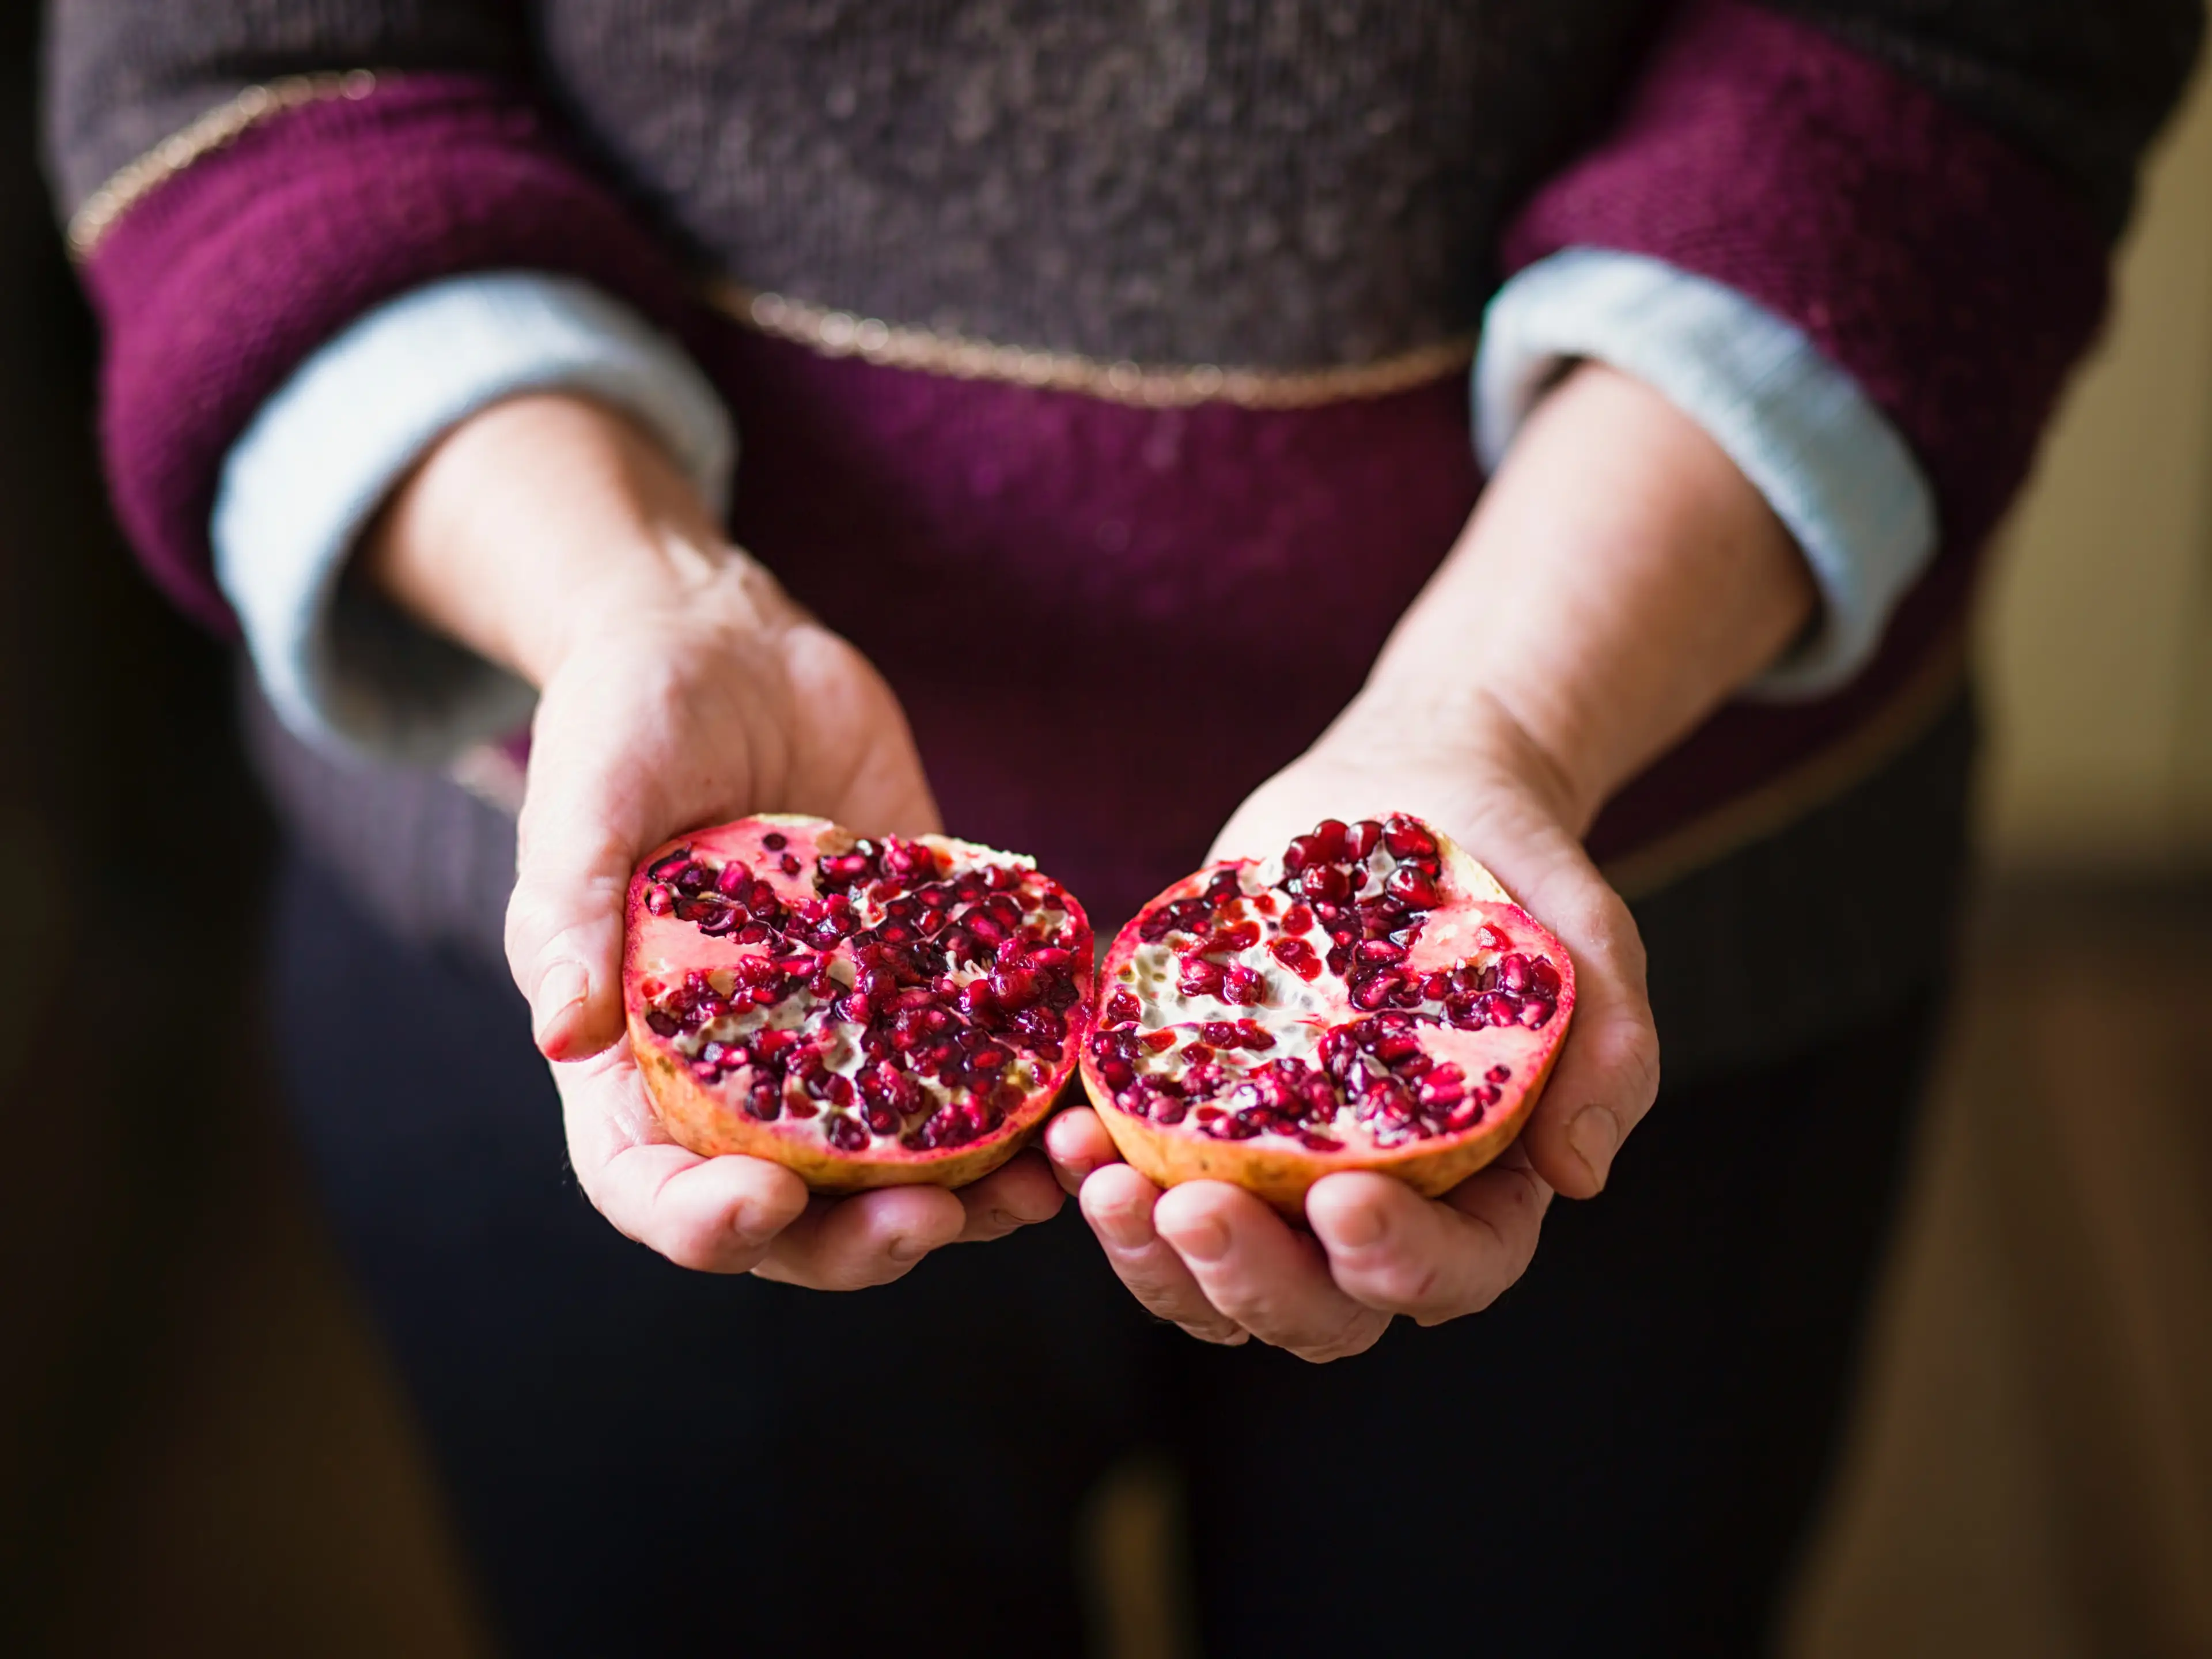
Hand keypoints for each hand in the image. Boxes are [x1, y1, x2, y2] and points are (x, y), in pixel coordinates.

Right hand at [365, 394, 1064, 1280]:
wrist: (728, 646)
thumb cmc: (622, 724)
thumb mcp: (581, 809)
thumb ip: (572, 915)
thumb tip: (563, 1037)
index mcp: (635, 1059)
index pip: (652, 1184)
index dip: (703, 1223)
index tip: (768, 1206)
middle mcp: (743, 1072)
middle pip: (796, 1208)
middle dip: (860, 1236)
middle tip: (930, 1224)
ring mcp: (840, 1033)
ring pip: (902, 1160)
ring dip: (971, 1194)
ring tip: (1038, 1190)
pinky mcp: (918, 979)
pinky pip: (973, 1060)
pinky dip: (1026, 1092)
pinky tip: (1078, 1094)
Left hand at [1046, 363, 1812, 1358]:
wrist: (1411, 798)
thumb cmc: (1513, 878)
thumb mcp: (1586, 942)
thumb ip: (1609, 1050)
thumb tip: (1578, 1176)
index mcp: (1479, 1195)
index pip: (1448, 1273)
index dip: (1398, 1262)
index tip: (1344, 1199)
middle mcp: (1370, 1209)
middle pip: (1312, 1307)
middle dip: (1245, 1276)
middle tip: (1188, 1207)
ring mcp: (1272, 1175)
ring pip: (1206, 1276)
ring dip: (1147, 1251)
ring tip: (1099, 1177)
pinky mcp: (1194, 1118)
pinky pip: (1140, 1181)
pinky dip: (1097, 1173)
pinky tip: (1068, 1127)